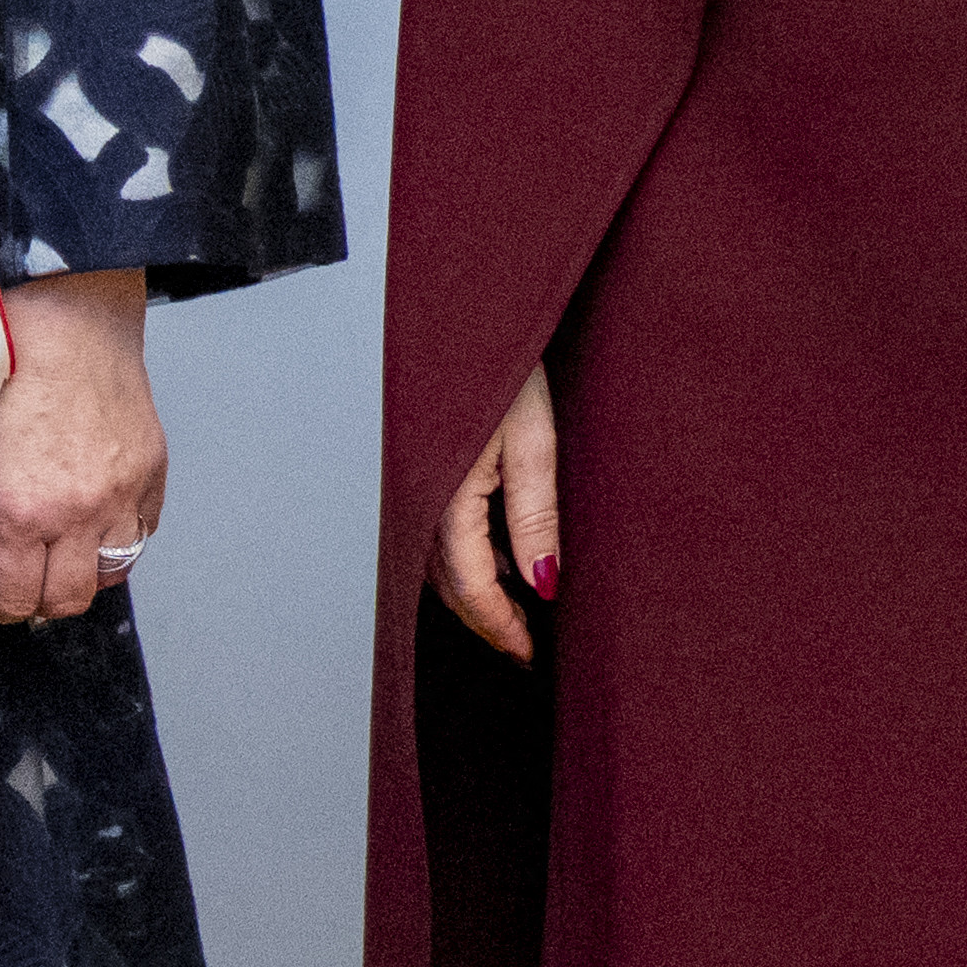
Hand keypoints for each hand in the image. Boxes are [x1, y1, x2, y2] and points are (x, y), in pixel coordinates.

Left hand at [0, 272, 164, 623]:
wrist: (67, 322)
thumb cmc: (10, 377)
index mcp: (24, 511)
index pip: (17, 597)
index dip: (2, 605)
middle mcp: (78, 513)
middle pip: (69, 599)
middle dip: (43, 600)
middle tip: (29, 582)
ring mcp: (122, 495)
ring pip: (113, 574)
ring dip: (87, 573)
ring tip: (66, 555)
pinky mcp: (152, 473)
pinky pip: (142, 532)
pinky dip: (119, 537)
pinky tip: (97, 520)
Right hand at [428, 362, 567, 661]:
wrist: (475, 311)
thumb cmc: (508, 363)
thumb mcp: (536, 441)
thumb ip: (537, 517)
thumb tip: (544, 586)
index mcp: (446, 494)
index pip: (470, 586)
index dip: (500, 627)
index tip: (529, 655)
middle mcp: (423, 495)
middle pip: (447, 584)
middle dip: (485, 622)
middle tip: (525, 652)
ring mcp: (422, 483)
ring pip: (441, 562)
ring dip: (478, 594)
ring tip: (520, 616)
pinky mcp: (431, 469)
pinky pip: (443, 533)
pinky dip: (471, 560)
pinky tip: (505, 563)